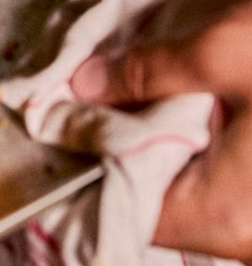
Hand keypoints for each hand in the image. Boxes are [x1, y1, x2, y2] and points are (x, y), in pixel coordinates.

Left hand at [72, 0, 251, 260]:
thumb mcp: (225, 52)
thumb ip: (144, 73)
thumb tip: (82, 86)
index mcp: (227, 218)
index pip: (122, 203)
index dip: (82, 154)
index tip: (56, 112)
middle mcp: (248, 237)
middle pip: (155, 193)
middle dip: (116, 137)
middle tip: (89, 88)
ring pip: (189, 183)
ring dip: (156, 132)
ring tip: (131, 85)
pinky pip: (223, 176)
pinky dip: (196, 136)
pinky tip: (184, 97)